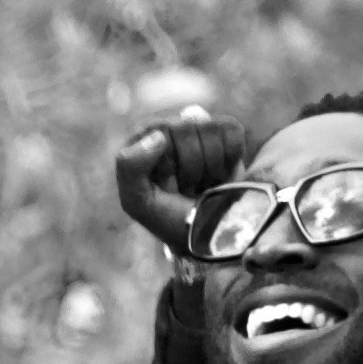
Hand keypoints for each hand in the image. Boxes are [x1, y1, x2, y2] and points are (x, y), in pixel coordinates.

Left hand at [111, 103, 241, 261]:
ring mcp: (200, 129)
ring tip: (202, 183)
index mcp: (143, 139)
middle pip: (186, 128)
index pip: (160, 131)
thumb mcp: (138, 201)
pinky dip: (231, 159)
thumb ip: (130, 167)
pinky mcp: (229, 134)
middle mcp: (170, 128)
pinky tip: (219, 175)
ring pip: (211, 130)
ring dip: (211, 166)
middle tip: (187, 188)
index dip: (168, 163)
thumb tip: (158, 136)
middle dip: (191, 166)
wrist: (207, 234)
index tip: (167, 186)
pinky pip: (233, 132)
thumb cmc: (169, 218)